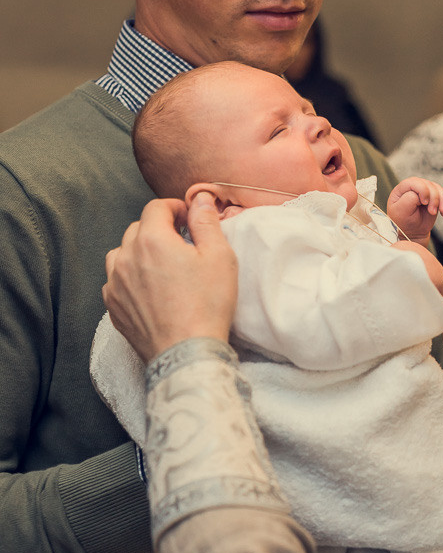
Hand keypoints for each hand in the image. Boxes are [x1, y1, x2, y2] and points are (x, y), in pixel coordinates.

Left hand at [103, 192, 238, 363]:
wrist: (187, 353)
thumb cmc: (207, 305)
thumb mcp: (220, 257)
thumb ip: (206, 221)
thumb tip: (199, 199)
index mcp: (152, 239)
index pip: (156, 207)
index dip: (175, 208)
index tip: (189, 220)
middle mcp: (126, 257)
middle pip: (138, 228)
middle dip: (158, 229)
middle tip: (181, 244)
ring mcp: (115, 283)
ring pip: (121, 252)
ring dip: (139, 251)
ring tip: (161, 266)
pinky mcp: (112, 306)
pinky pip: (115, 280)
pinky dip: (129, 277)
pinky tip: (149, 289)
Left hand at [387, 177, 442, 245]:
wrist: (412, 232)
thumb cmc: (403, 222)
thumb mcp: (401, 211)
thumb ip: (409, 199)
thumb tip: (419, 195)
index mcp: (402, 189)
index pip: (415, 182)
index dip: (423, 190)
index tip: (424, 202)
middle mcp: (414, 188)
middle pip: (429, 185)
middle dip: (434, 198)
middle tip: (432, 212)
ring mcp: (425, 192)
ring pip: (438, 189)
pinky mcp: (434, 198)